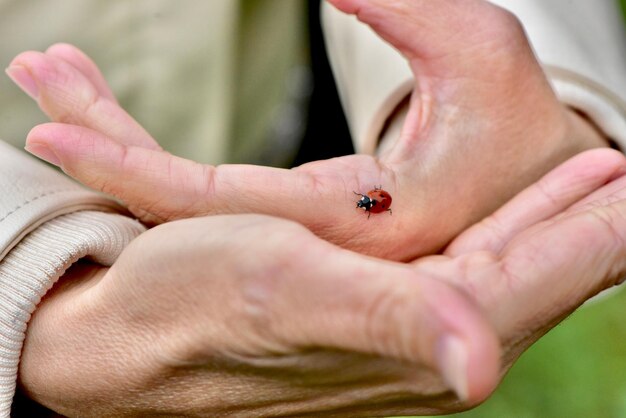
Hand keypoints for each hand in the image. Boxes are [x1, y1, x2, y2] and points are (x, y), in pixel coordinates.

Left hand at [8, 0, 607, 260]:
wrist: (530, 182)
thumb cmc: (511, 117)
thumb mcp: (479, 47)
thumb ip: (409, 11)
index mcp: (368, 226)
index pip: (227, 208)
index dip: (136, 172)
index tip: (54, 129)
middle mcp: (324, 252)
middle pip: (185, 209)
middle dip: (104, 147)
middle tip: (37, 79)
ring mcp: (304, 244)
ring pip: (190, 202)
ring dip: (119, 139)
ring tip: (59, 76)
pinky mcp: (296, 225)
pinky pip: (210, 194)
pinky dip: (154, 153)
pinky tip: (109, 116)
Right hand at [19, 148, 625, 416]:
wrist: (130, 339)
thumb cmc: (193, 304)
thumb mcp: (288, 288)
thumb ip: (388, 321)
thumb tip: (476, 366)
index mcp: (410, 336)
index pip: (537, 280)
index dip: (594, 234)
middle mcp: (413, 346)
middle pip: (530, 276)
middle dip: (585, 226)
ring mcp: (391, 337)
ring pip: (499, 274)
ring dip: (548, 228)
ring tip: (596, 191)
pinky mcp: (363, 325)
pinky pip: (456, 276)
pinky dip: (498, 240)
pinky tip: (513, 223)